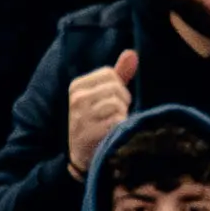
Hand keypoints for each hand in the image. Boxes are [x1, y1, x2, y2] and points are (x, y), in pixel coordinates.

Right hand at [64, 53, 139, 175]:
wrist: (84, 158)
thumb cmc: (98, 123)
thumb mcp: (104, 96)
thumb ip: (119, 75)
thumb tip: (132, 53)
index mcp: (77, 86)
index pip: (110, 74)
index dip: (119, 88)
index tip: (112, 103)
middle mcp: (77, 98)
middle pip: (116, 88)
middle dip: (122, 103)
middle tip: (114, 117)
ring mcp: (82, 116)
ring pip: (118, 105)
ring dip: (122, 117)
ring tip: (112, 126)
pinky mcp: (90, 132)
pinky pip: (117, 121)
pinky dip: (121, 129)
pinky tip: (112, 135)